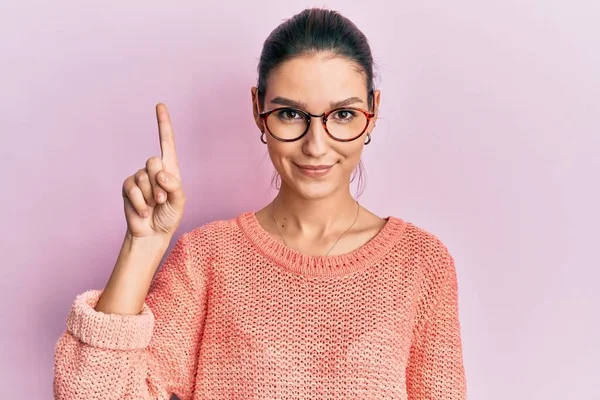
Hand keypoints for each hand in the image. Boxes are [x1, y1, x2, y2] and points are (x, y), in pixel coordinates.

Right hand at [121, 104, 185, 239]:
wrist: (152, 233)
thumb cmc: (169, 216)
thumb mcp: (179, 201)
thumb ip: (174, 186)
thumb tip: (161, 173)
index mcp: (170, 169)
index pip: (167, 142)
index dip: (163, 124)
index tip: (160, 105)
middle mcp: (154, 170)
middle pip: (153, 161)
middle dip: (159, 183)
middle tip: (162, 200)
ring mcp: (139, 177)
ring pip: (143, 177)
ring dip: (150, 196)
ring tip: (154, 206)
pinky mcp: (127, 187)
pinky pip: (132, 188)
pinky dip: (140, 202)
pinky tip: (143, 211)